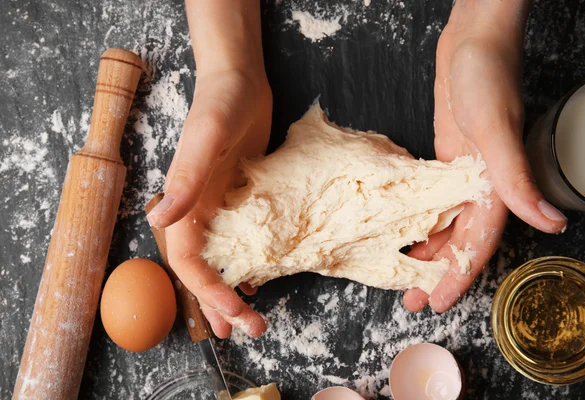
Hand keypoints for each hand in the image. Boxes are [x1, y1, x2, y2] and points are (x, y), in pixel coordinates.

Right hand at [147, 0, 270, 337]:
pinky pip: (240, 241)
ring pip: (222, 260)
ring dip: (232, 291)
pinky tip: (259, 281)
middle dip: (221, 303)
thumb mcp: (207, 139)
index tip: (231, 311)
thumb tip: (158, 223)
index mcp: (185, 204)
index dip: (205, 290)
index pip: (186, 260)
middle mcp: (198, 211)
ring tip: (249, 321)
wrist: (241, 80)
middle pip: (204, 268)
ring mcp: (220, 207)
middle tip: (249, 330)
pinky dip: (248, 264)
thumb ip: (186, 179)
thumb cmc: (221, 104)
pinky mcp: (242, 198)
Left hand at [403, 0, 566, 312]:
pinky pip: (435, 199)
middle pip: (460, 240)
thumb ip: (515, 177)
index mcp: (496, 184)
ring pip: (446, 223)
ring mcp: (462, 172)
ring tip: (403, 275)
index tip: (438, 301)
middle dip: (437, 273)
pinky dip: (423, 219)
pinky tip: (407, 232)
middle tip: (412, 300)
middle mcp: (481, 184)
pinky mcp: (447, 158)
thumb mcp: (495, 128)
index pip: (477, 242)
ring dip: (427, 250)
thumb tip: (551, 223)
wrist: (472, 40)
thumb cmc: (486, 76)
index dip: (459, 274)